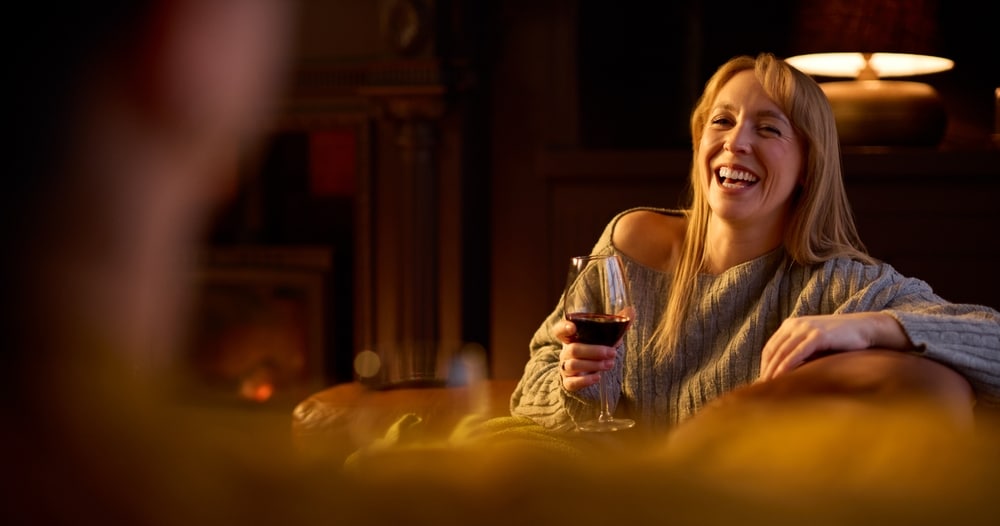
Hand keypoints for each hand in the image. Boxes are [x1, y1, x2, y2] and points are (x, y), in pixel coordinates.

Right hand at [555, 320, 616, 391]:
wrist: (587, 370)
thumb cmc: (595, 348)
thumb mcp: (604, 336)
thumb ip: (616, 323)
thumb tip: (631, 310)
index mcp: (570, 337)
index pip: (559, 330)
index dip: (563, 328)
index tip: (573, 327)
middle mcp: (565, 351)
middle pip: (573, 349)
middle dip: (594, 351)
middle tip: (612, 352)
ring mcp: (565, 367)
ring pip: (573, 365)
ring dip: (593, 365)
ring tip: (610, 364)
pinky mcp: (568, 382)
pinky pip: (572, 383)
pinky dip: (585, 380)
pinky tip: (598, 377)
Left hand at [758, 312, 909, 381]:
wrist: (863, 328)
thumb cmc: (839, 340)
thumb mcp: (813, 343)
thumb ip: (799, 352)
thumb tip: (784, 374)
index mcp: (790, 325)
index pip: (771, 347)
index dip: (764, 365)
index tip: (761, 381)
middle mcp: (795, 324)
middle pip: (773, 350)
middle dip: (766, 370)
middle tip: (761, 388)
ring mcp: (806, 328)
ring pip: (783, 351)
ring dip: (774, 370)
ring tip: (769, 386)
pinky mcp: (817, 335)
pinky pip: (797, 352)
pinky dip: (787, 365)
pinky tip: (782, 377)